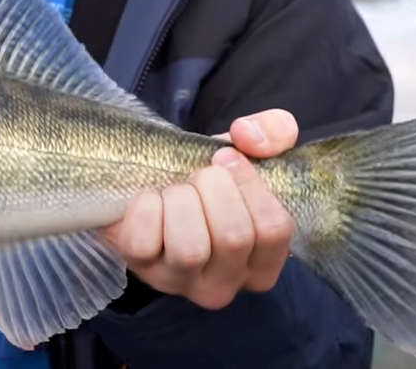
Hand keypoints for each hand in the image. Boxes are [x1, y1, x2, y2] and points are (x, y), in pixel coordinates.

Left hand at [101, 109, 297, 309]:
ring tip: (175, 190)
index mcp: (262, 263)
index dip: (250, 184)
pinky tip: (150, 199)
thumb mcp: (248, 150)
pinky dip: (146, 207)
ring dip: (181, 200)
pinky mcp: (141, 269)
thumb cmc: (209, 177)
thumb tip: (249, 137)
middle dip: (213, 188)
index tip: (227, 158)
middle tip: (199, 175)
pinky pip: (144, 241)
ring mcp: (181, 282)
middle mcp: (226, 284)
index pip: (274, 230)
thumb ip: (273, 132)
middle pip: (233, 237)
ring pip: (191, 248)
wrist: (150, 176)